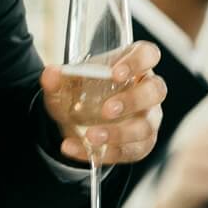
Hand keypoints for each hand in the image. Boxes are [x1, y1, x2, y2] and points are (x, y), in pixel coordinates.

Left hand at [39, 40, 167, 165]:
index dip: (138, 62)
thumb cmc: (83, 92)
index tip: (116, 73)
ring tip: (91, 136)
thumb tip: (50, 74)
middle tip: (107, 110)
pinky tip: (77, 148)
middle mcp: (147, 90)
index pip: (148, 54)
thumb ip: (57, 78)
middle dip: (132, 101)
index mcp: (134, 65)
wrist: (77, 121)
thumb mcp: (66, 85)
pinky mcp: (142, 144)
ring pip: (145, 127)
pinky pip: (129, 151)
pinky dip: (103, 153)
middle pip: (156, 91)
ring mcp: (148, 119)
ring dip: (119, 134)